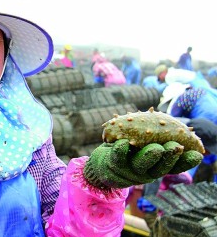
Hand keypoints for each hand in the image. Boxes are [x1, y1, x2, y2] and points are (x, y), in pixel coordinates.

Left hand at [83, 139, 202, 191]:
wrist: (101, 165)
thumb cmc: (128, 152)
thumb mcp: (146, 147)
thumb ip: (159, 140)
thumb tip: (178, 127)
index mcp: (156, 167)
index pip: (174, 167)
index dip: (185, 162)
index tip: (196, 154)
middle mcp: (145, 171)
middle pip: (159, 168)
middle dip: (168, 157)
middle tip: (176, 147)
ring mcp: (128, 170)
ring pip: (140, 165)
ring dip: (149, 156)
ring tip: (156, 148)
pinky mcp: (113, 165)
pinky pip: (117, 158)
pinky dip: (120, 150)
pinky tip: (123, 142)